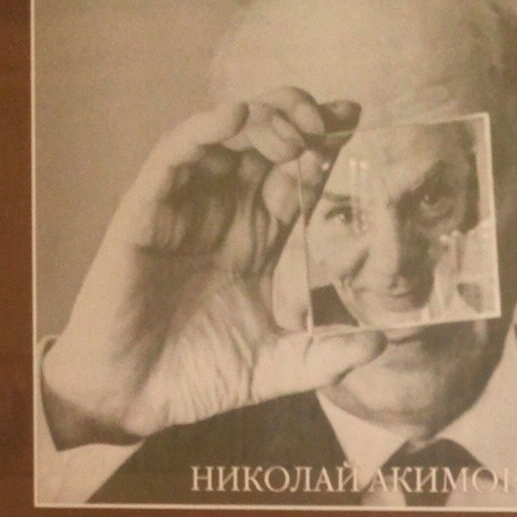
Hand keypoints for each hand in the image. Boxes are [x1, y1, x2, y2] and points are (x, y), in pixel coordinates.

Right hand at [41, 91, 388, 446]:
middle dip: (300, 119)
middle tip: (331, 121)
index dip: (325, 147)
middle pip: (264, 143)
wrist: (134, 400)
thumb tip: (382, 342)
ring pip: (221, 137)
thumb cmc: (197, 379)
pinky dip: (203, 129)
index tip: (356, 124)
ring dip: (261, 118)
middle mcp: (221, 214)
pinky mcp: (144, 213)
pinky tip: (236, 116)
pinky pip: (172, 156)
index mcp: (256, 240)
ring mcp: (183, 209)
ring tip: (296, 126)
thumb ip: (327, 357)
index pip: (295, 177)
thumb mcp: (277, 369)